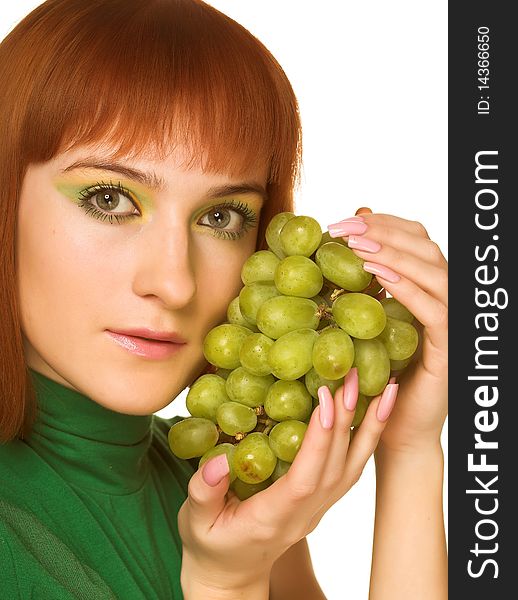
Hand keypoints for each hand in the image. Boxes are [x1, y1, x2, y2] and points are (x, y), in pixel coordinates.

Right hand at [178, 369, 398, 592]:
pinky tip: (372, 413)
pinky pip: (350, 468)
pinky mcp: (322, 500)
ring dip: (370, 427)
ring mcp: (318, 508)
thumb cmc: (211, 545)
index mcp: (273, 518)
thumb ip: (205, 492)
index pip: (305, 478)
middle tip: (355, 376)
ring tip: (384, 388)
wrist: (232, 574)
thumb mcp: (196, 522)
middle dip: (348, 418)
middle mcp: (305, 514)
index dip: (319, 440)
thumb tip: (218, 461)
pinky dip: (366, 439)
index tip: (326, 399)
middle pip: (337, 466)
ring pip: (353, 467)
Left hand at [328, 208, 447, 453]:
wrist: (392, 429)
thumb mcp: (364, 323)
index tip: (346, 220)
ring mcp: (452, 324)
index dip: (385, 224)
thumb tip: (343, 246)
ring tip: (356, 248)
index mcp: (427, 289)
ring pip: (436, 274)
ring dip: (394, 255)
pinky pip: (435, 311)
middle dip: (384, 232)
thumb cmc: (375, 376)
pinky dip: (408, 290)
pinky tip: (378, 278)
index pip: (417, 240)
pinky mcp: (448, 350)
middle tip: (344, 229)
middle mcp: (446, 300)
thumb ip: (364, 287)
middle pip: (428, 249)